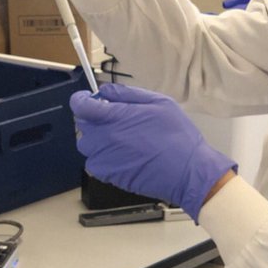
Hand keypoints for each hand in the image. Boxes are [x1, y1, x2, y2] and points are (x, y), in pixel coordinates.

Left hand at [70, 83, 236, 222]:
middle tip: (114, 120)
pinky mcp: (108, 176)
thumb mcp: (159, 103)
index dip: (81, 100)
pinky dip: (102, 158)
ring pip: (87, 146)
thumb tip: (105, 91)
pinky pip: (94, 163)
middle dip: (93, 119)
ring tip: (119, 140)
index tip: (87, 100)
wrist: (187, 172)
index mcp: (116, 117)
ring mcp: (105, 159)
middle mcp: (105, 139)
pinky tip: (121, 156)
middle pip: (82, 125)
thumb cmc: (177, 136)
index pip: (80, 106)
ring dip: (97, 140)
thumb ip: (127, 94)